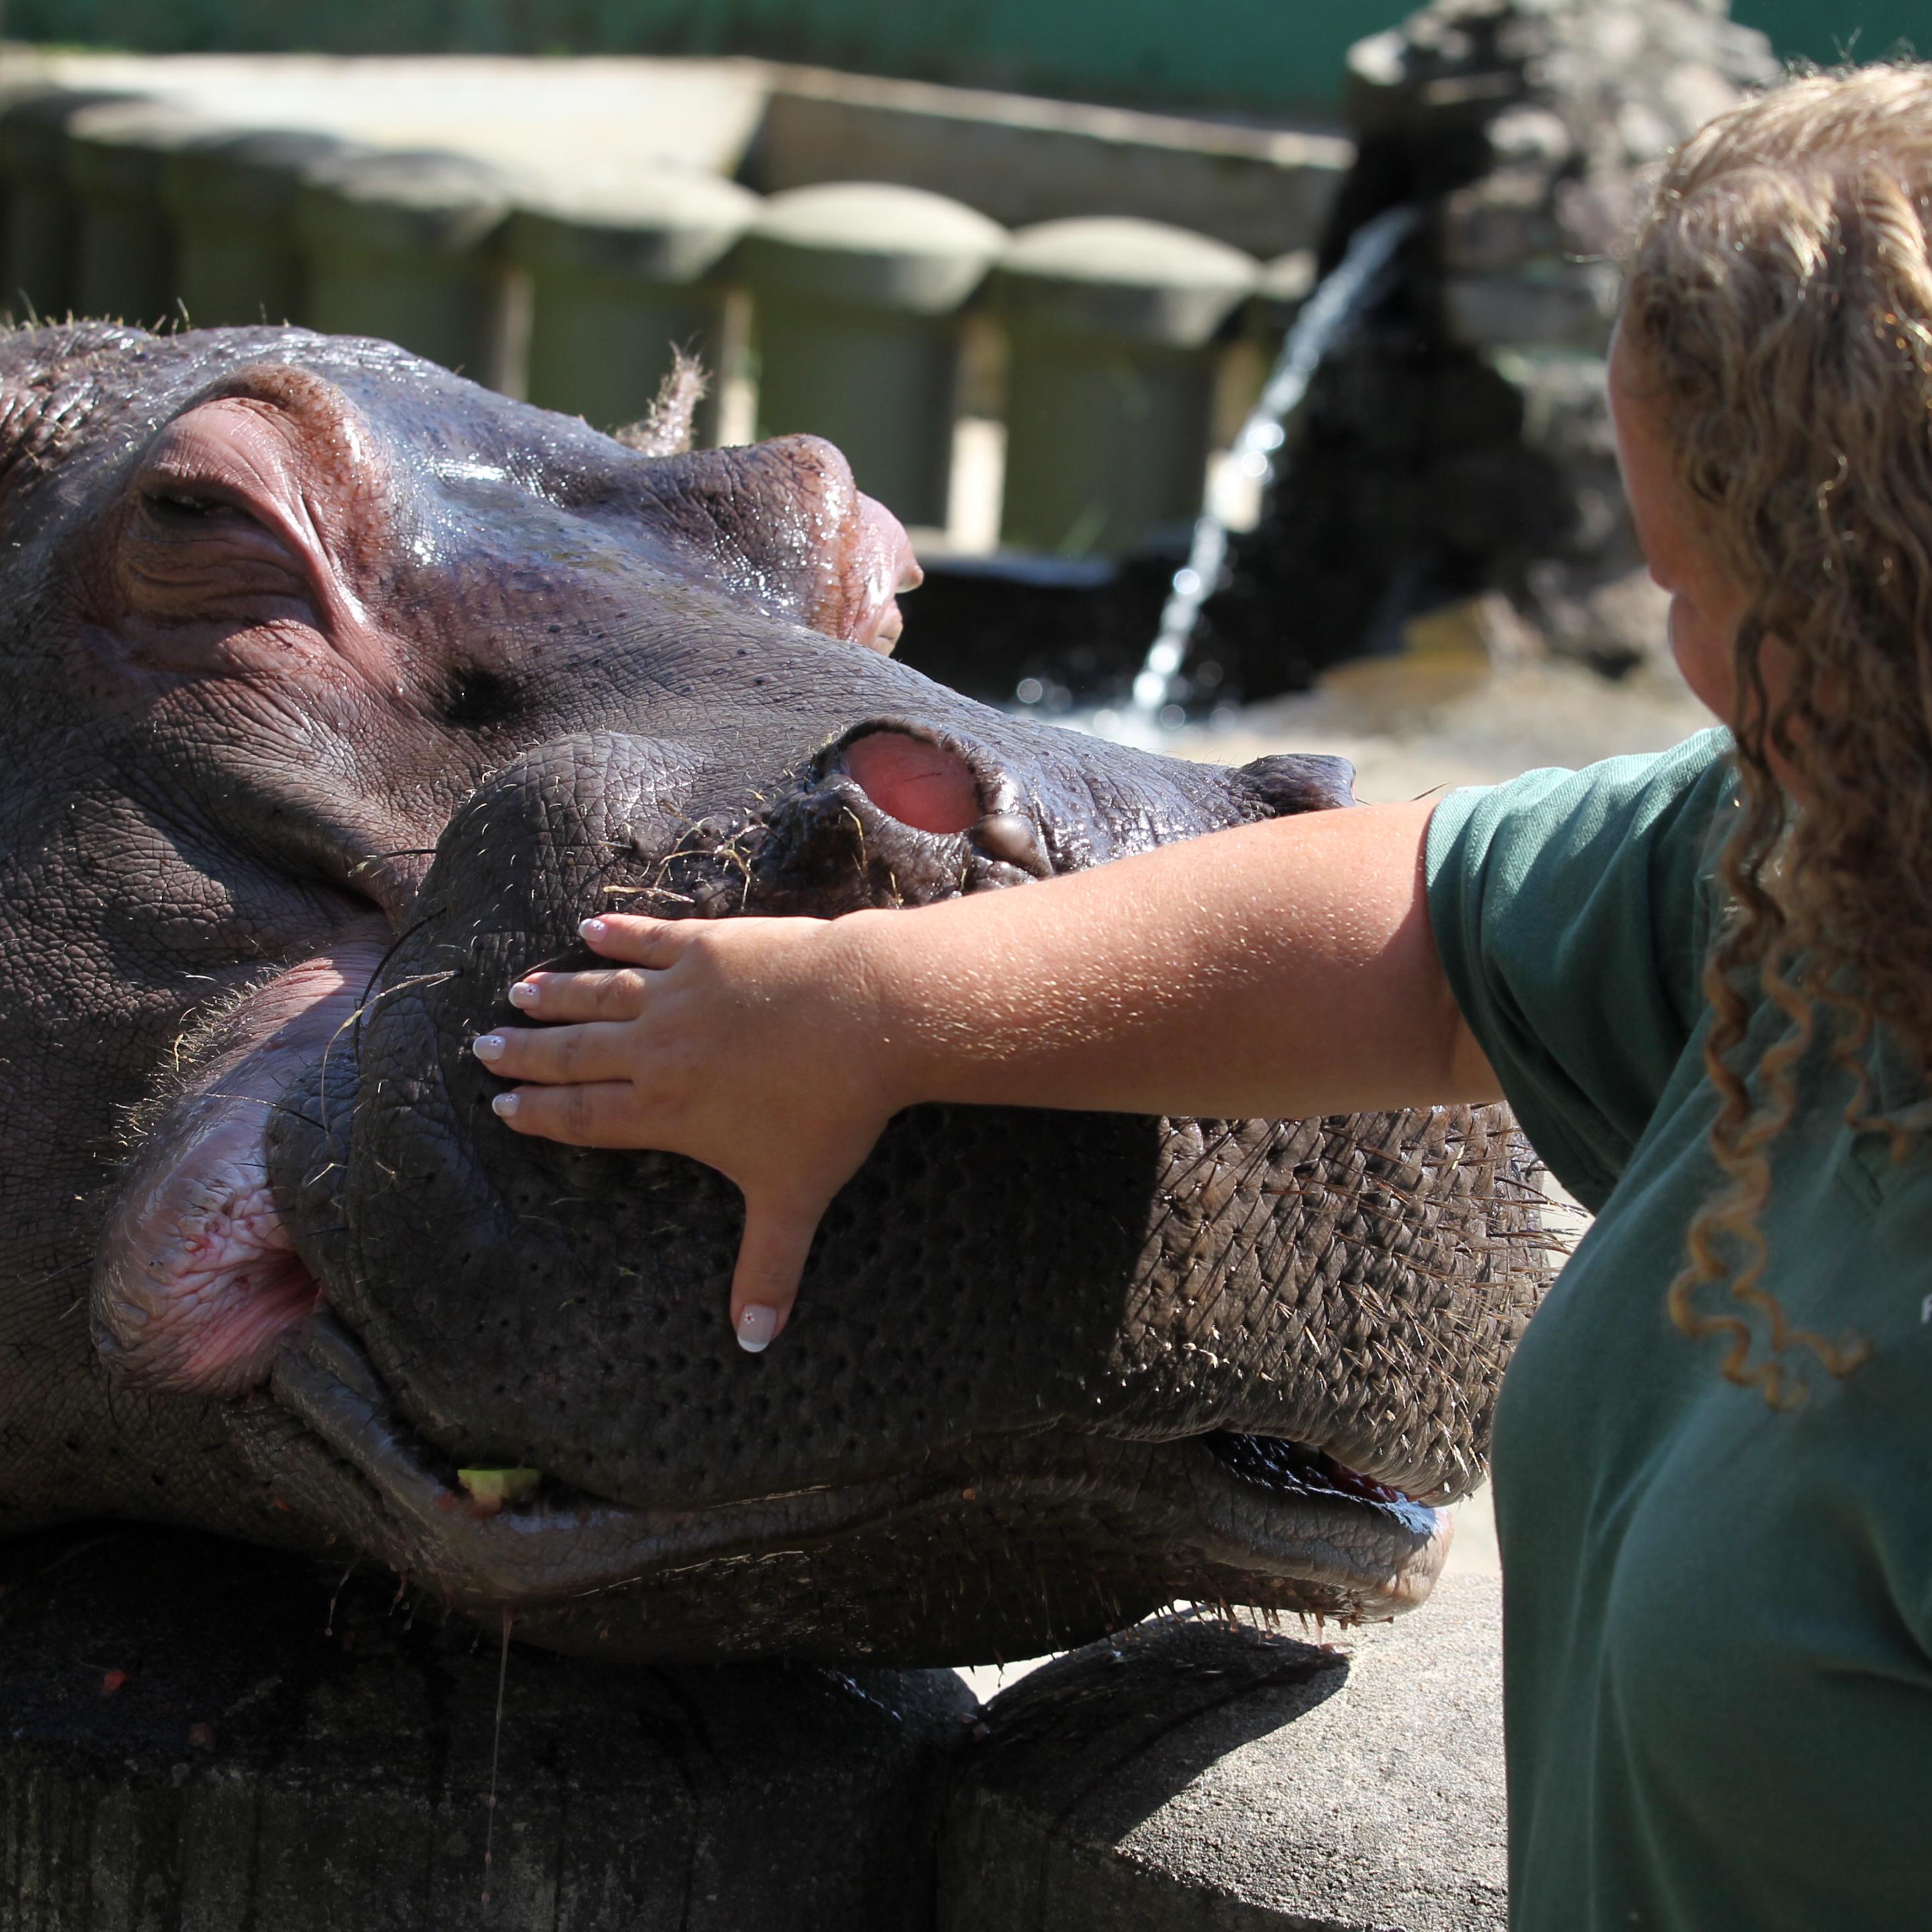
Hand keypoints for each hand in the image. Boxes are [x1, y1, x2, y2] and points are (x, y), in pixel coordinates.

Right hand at [471, 913, 895, 1352]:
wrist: (868, 1016)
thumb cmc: (832, 1111)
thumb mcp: (796, 1199)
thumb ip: (767, 1270)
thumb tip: (756, 1346)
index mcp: (665, 1110)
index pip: (586, 1116)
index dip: (541, 1114)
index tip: (502, 1106)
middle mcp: (657, 1050)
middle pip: (576, 1053)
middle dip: (528, 1054)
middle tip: (484, 1047)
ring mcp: (680, 992)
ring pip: (601, 995)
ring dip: (558, 994)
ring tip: (520, 993)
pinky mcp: (709, 945)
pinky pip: (649, 939)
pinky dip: (617, 935)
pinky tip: (590, 931)